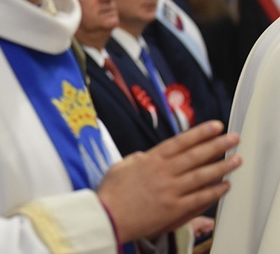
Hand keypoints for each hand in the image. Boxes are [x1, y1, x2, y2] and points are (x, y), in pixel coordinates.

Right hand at [97, 120, 240, 242]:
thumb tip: (146, 156)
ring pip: (201, 175)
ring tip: (236, 160)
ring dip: (221, 167)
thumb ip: (137, 159)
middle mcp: (163, 172)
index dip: (200, 133)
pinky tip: (224, 186)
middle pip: (195, 156)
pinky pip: (199, 198)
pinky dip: (214, 192)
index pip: (181, 142)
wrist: (108, 217)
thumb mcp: (120, 166)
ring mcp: (170, 190)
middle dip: (217, 145)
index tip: (215, 127)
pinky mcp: (174, 209)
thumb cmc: (111, 193)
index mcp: (150, 159)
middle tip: (232, 139)